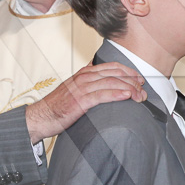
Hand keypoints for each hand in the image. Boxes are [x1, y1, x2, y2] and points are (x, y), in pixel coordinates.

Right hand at [25, 62, 145, 143]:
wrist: (40, 117)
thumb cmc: (59, 106)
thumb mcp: (75, 89)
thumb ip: (89, 84)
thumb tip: (105, 81)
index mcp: (84, 73)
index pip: (112, 67)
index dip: (128, 71)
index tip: (139, 78)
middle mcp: (84, 78)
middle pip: (114, 74)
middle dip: (132, 80)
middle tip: (144, 89)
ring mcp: (81, 89)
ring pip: (111, 83)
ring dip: (129, 88)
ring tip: (140, 95)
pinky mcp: (79, 101)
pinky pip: (101, 95)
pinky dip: (116, 94)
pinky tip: (126, 96)